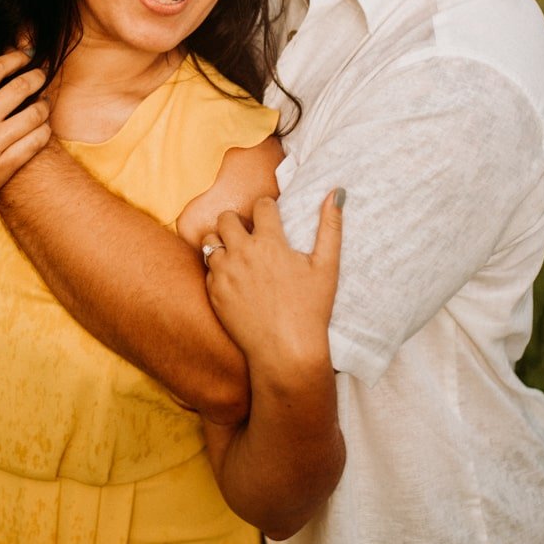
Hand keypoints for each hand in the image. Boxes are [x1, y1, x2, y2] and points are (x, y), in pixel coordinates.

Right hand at [0, 49, 51, 228]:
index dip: (15, 58)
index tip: (25, 56)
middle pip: (20, 88)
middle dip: (37, 76)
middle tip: (41, 74)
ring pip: (33, 115)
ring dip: (44, 104)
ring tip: (44, 102)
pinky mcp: (1, 168)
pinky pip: (34, 144)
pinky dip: (44, 131)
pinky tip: (43, 127)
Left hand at [204, 191, 343, 372]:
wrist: (285, 351)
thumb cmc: (310, 309)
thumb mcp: (327, 266)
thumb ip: (330, 226)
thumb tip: (336, 192)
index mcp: (270, 242)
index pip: (261, 205)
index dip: (268, 208)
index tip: (272, 217)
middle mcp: (242, 253)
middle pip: (227, 217)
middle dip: (238, 221)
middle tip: (251, 235)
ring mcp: (224, 273)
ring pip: (210, 241)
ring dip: (223, 242)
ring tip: (239, 254)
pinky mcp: (213, 293)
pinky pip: (208, 270)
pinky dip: (218, 270)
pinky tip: (235, 280)